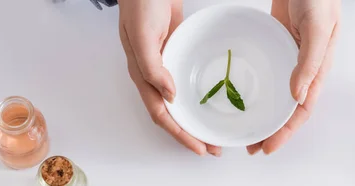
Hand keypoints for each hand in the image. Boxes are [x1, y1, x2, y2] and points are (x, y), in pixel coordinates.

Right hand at [118, 0, 220, 156]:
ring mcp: (166, 63)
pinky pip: (187, 79)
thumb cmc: (140, 5)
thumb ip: (152, 66)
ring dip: (195, 117)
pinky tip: (209, 99)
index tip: (199, 147)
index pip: (161, 114)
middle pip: (172, 113)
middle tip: (213, 146)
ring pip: (180, 100)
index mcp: (142, 74)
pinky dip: (197, 94)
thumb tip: (169, 96)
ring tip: (213, 130)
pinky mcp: (177, 51)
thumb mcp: (143, 36)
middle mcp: (154, 74)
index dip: (179, 133)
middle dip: (190, 133)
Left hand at [247, 0, 339, 154]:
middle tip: (251, 145)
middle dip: (272, 129)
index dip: (286, 131)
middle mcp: (304, 66)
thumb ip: (309, 61)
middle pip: (288, 107)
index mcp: (318, 68)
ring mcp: (289, 55)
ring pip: (277, 92)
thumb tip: (297, 96)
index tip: (268, 146)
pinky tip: (243, 92)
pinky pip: (268, 70)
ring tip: (245, 127)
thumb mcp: (317, 29)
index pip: (303, 108)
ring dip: (264, 111)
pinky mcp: (276, 42)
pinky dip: (258, 86)